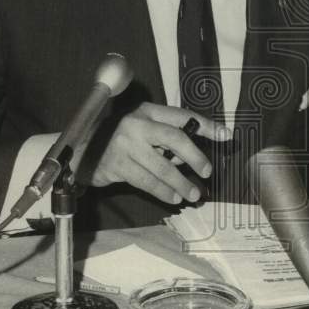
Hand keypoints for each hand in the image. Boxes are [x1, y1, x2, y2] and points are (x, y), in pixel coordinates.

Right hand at [76, 103, 231, 203]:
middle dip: (195, 156)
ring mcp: (126, 145)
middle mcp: (137, 124)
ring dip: (181, 183)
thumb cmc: (119, 139)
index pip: (182, 116)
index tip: (226, 135)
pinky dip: (163, 191)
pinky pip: (147, 181)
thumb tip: (194, 154)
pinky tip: (173, 198)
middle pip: (174, 138)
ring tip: (194, 194)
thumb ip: (164, 134)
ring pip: (162, 166)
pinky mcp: (118, 166)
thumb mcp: (141, 127)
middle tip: (208, 171)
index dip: (206, 125)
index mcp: (147, 111)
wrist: (82, 151)